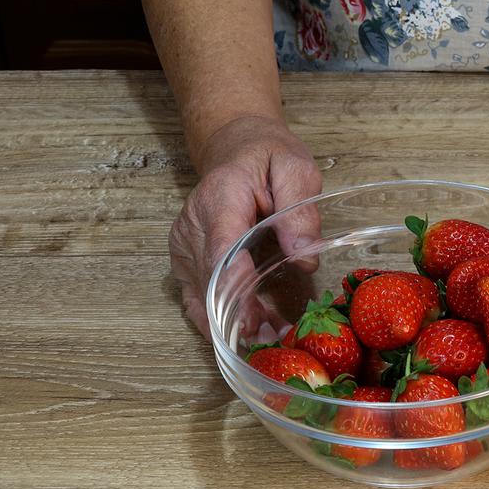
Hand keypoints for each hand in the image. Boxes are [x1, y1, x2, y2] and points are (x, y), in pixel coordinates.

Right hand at [170, 115, 322, 338]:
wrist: (239, 149)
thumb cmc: (269, 158)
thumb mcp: (295, 170)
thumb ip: (299, 210)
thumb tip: (305, 254)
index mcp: (219, 200)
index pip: (221, 249)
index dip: (234, 286)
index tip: (253, 317)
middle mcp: (192, 227)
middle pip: (211, 280)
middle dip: (241, 315)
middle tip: (277, 339)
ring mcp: (184, 247)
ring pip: (203, 296)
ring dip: (233, 323)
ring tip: (271, 340)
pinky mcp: (187, 260)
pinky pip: (198, 298)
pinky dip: (221, 319)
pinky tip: (250, 333)